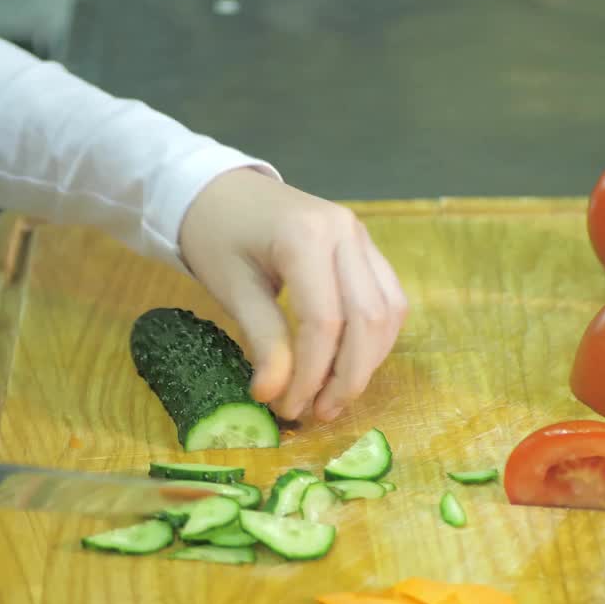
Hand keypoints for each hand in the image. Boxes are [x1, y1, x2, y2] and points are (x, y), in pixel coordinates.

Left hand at [178, 168, 407, 422]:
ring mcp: (361, 235)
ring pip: (388, 311)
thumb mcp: (232, 288)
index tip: (289, 408)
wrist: (220, 190)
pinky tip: (347, 363)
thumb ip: (262, 339)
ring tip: (333, 396)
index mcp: (305, 236)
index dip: (312, 374)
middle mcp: (344, 231)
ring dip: (367, 361)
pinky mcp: (365, 246)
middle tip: (319, 413)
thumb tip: (274, 396)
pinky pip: (387, 298)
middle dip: (348, 377)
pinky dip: (374, 338)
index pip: (324, 321)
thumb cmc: (216, 235)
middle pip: (368, 319)